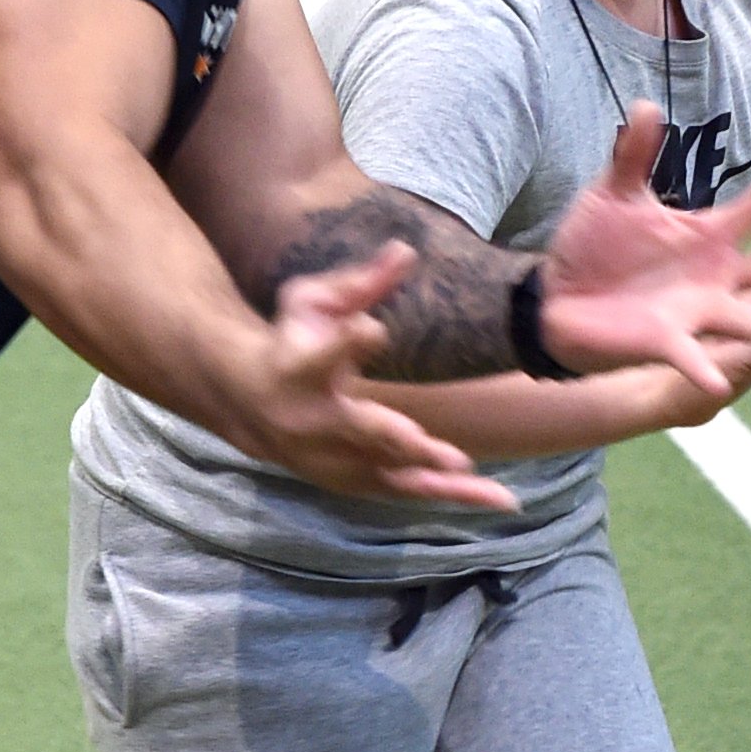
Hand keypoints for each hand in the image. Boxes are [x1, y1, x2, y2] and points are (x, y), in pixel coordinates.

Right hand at [235, 243, 517, 510]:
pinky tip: (501, 500)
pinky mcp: (352, 479)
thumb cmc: (291, 338)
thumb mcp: (312, 300)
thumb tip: (406, 251)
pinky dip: (451, 496)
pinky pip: (406, 490)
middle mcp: (314, 422)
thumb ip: (360, 282)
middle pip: (361, 432)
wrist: (248, 400)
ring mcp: (332, 459)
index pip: (324, 355)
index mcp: (300, 368)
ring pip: (391, 476)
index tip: (373, 329)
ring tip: (495, 493)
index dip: (349, 342)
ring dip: (443, 483)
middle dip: (402, 443)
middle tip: (449, 455)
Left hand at [541, 105, 750, 395]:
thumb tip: (646, 104)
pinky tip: (720, 385)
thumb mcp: (613, 193)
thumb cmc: (593, 244)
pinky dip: (706, 370)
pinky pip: (693, 359)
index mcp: (707, 236)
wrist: (558, 297)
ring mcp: (697, 311)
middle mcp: (714, 276)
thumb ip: (633, 154)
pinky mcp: (667, 342)